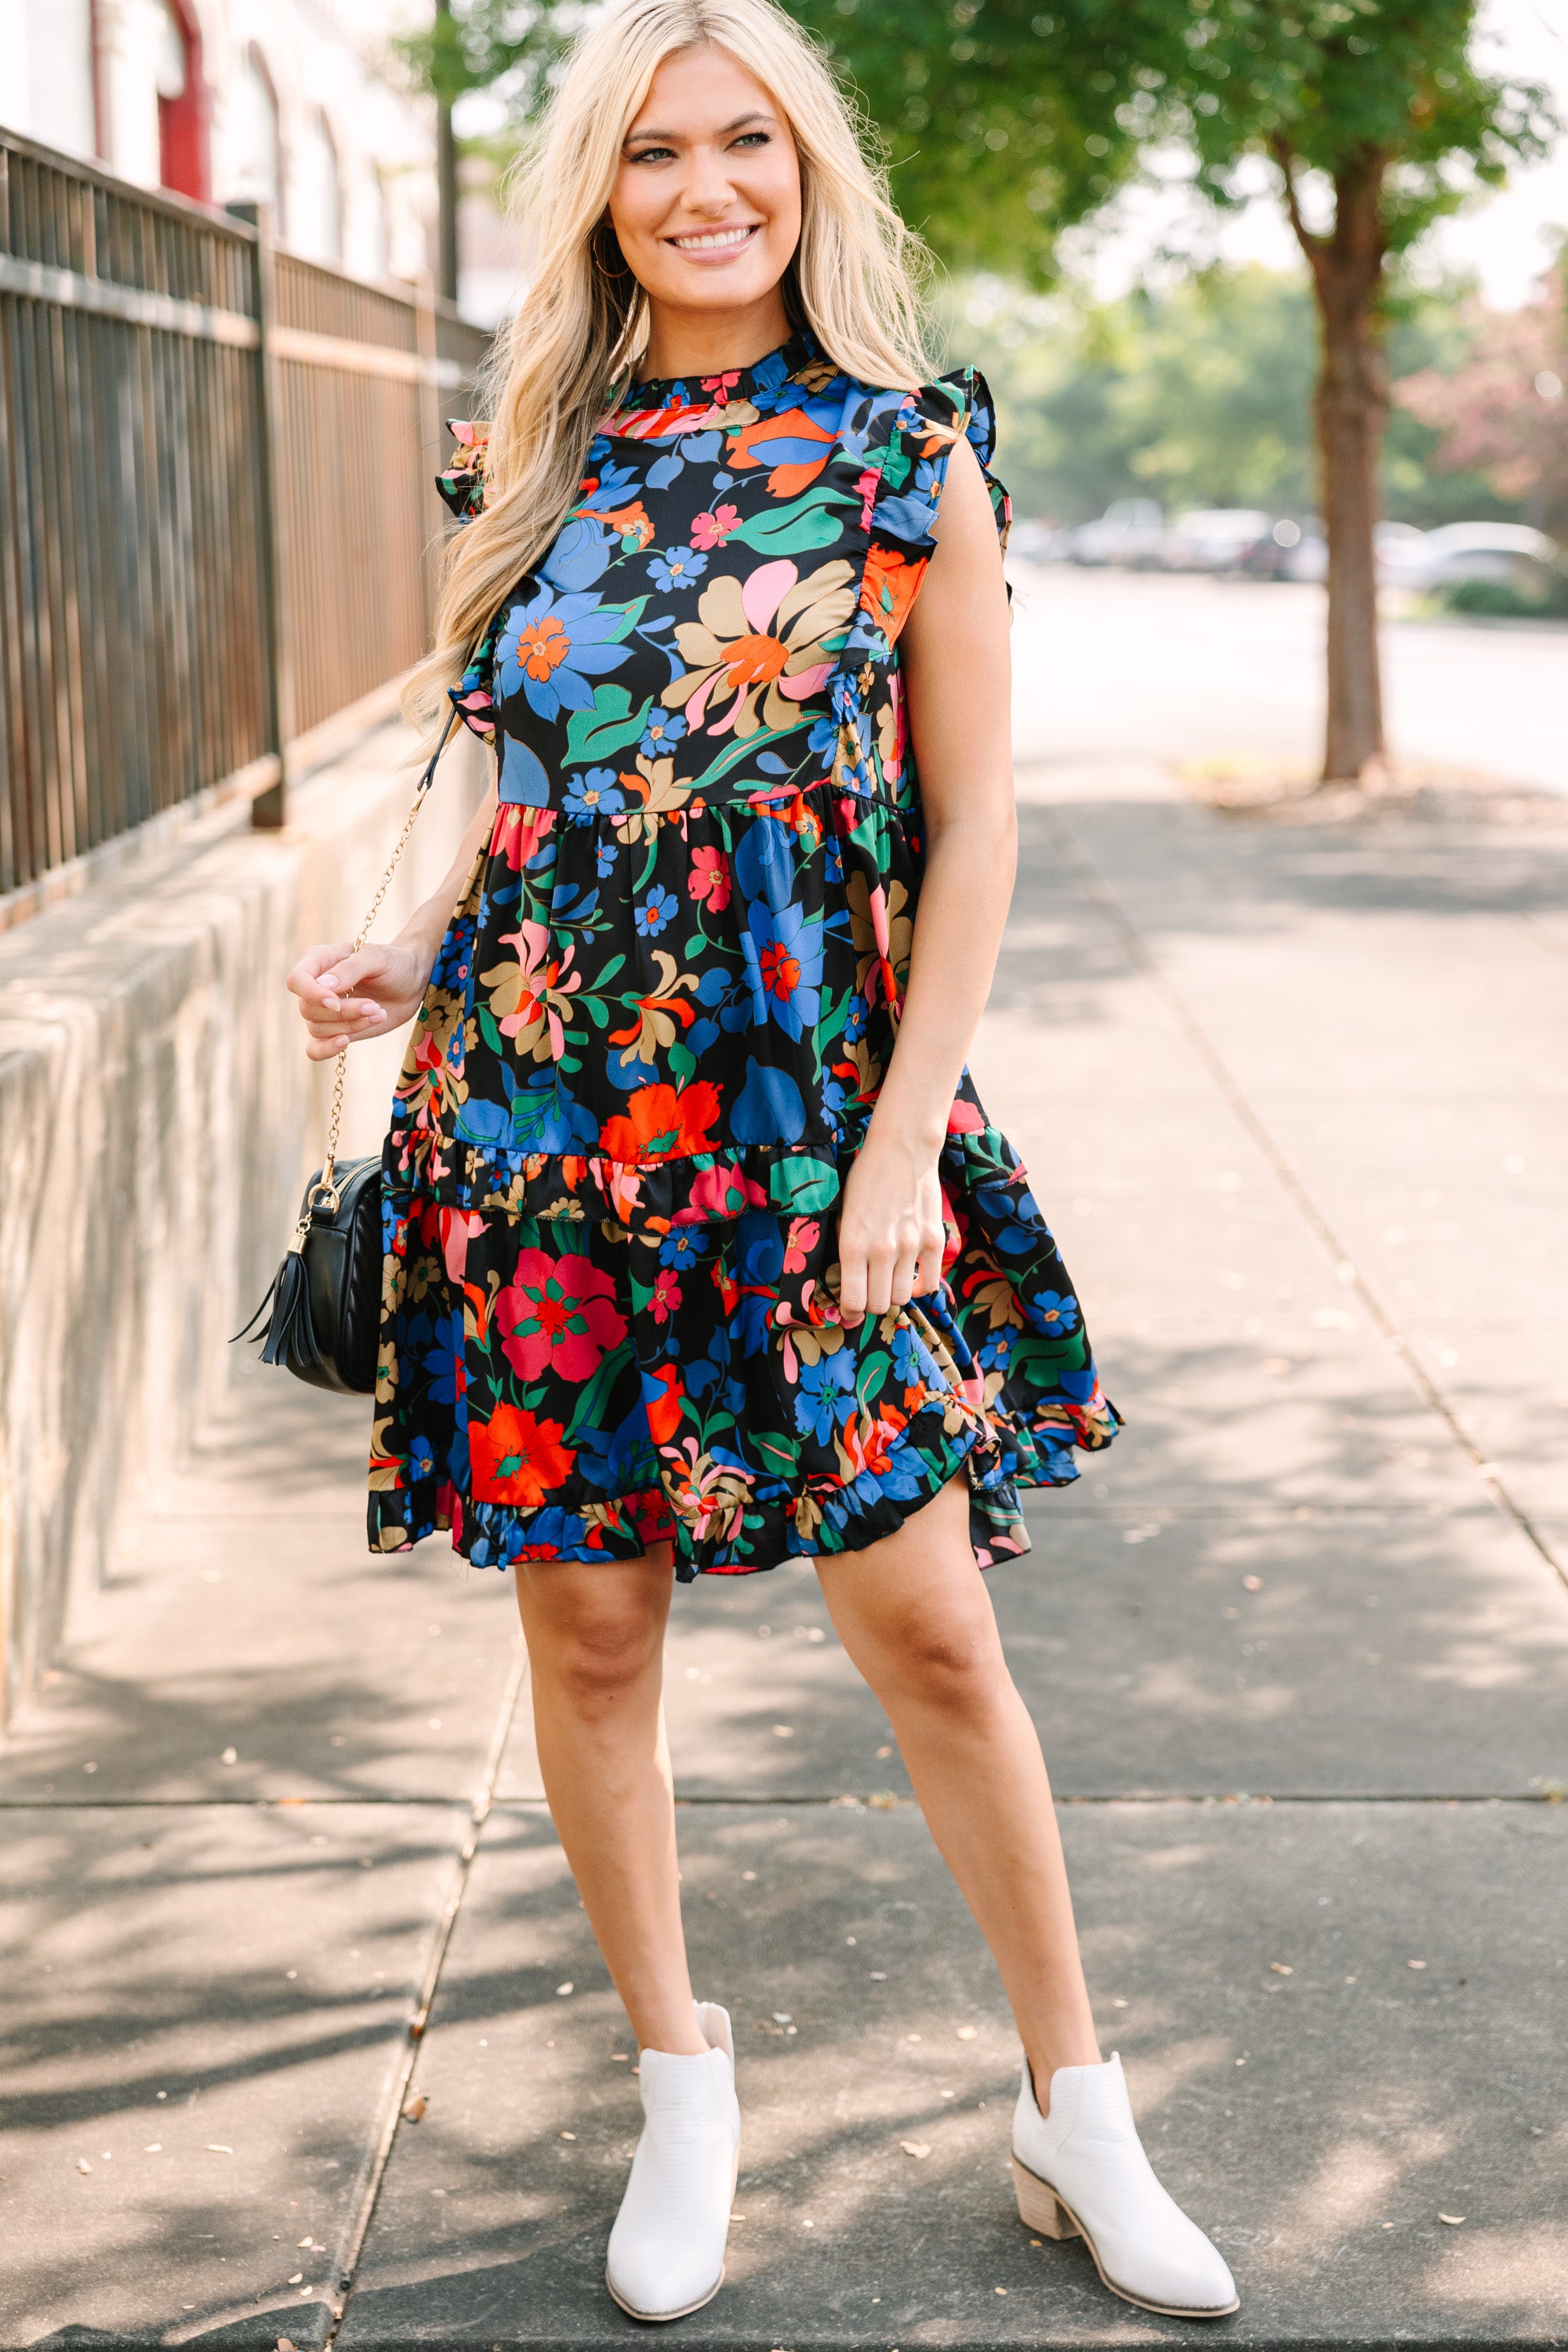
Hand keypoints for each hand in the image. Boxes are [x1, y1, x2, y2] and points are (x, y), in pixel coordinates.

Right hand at [286, 939, 431, 1062]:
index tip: (337, 1001)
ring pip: (318, 1029)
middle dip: (343, 1013)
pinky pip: (315, 1048)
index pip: (297, 980)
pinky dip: (327, 1050)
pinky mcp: (336, 1030)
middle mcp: (317, 987)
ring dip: (349, 1026)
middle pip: (309, 1010)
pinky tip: (345, 1042)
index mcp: (319, 962)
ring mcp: (325, 1011)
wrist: (412, 982)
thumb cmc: (394, 962)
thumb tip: (324, 985)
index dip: (312, 994)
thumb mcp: (377, 957)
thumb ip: (350, 969)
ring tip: (378, 1013)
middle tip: (374, 1007)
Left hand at [834, 1130, 946, 1324]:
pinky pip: (929, 1283)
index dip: (850, 1313)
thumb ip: (845, 1250)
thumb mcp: (843, 1214)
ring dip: (893, 1294)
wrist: (901, 1150)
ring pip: (902, 1298)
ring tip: (888, 1280)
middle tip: (869, 1292)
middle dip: (870, 1304)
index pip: (853, 1302)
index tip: (851, 1311)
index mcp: (852, 1244)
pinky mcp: (934, 1240)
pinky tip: (910, 1277)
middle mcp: (881, 1250)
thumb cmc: (865, 1180)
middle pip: (878, 1305)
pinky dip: (919, 1287)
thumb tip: (848, 1284)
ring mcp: (910, 1246)